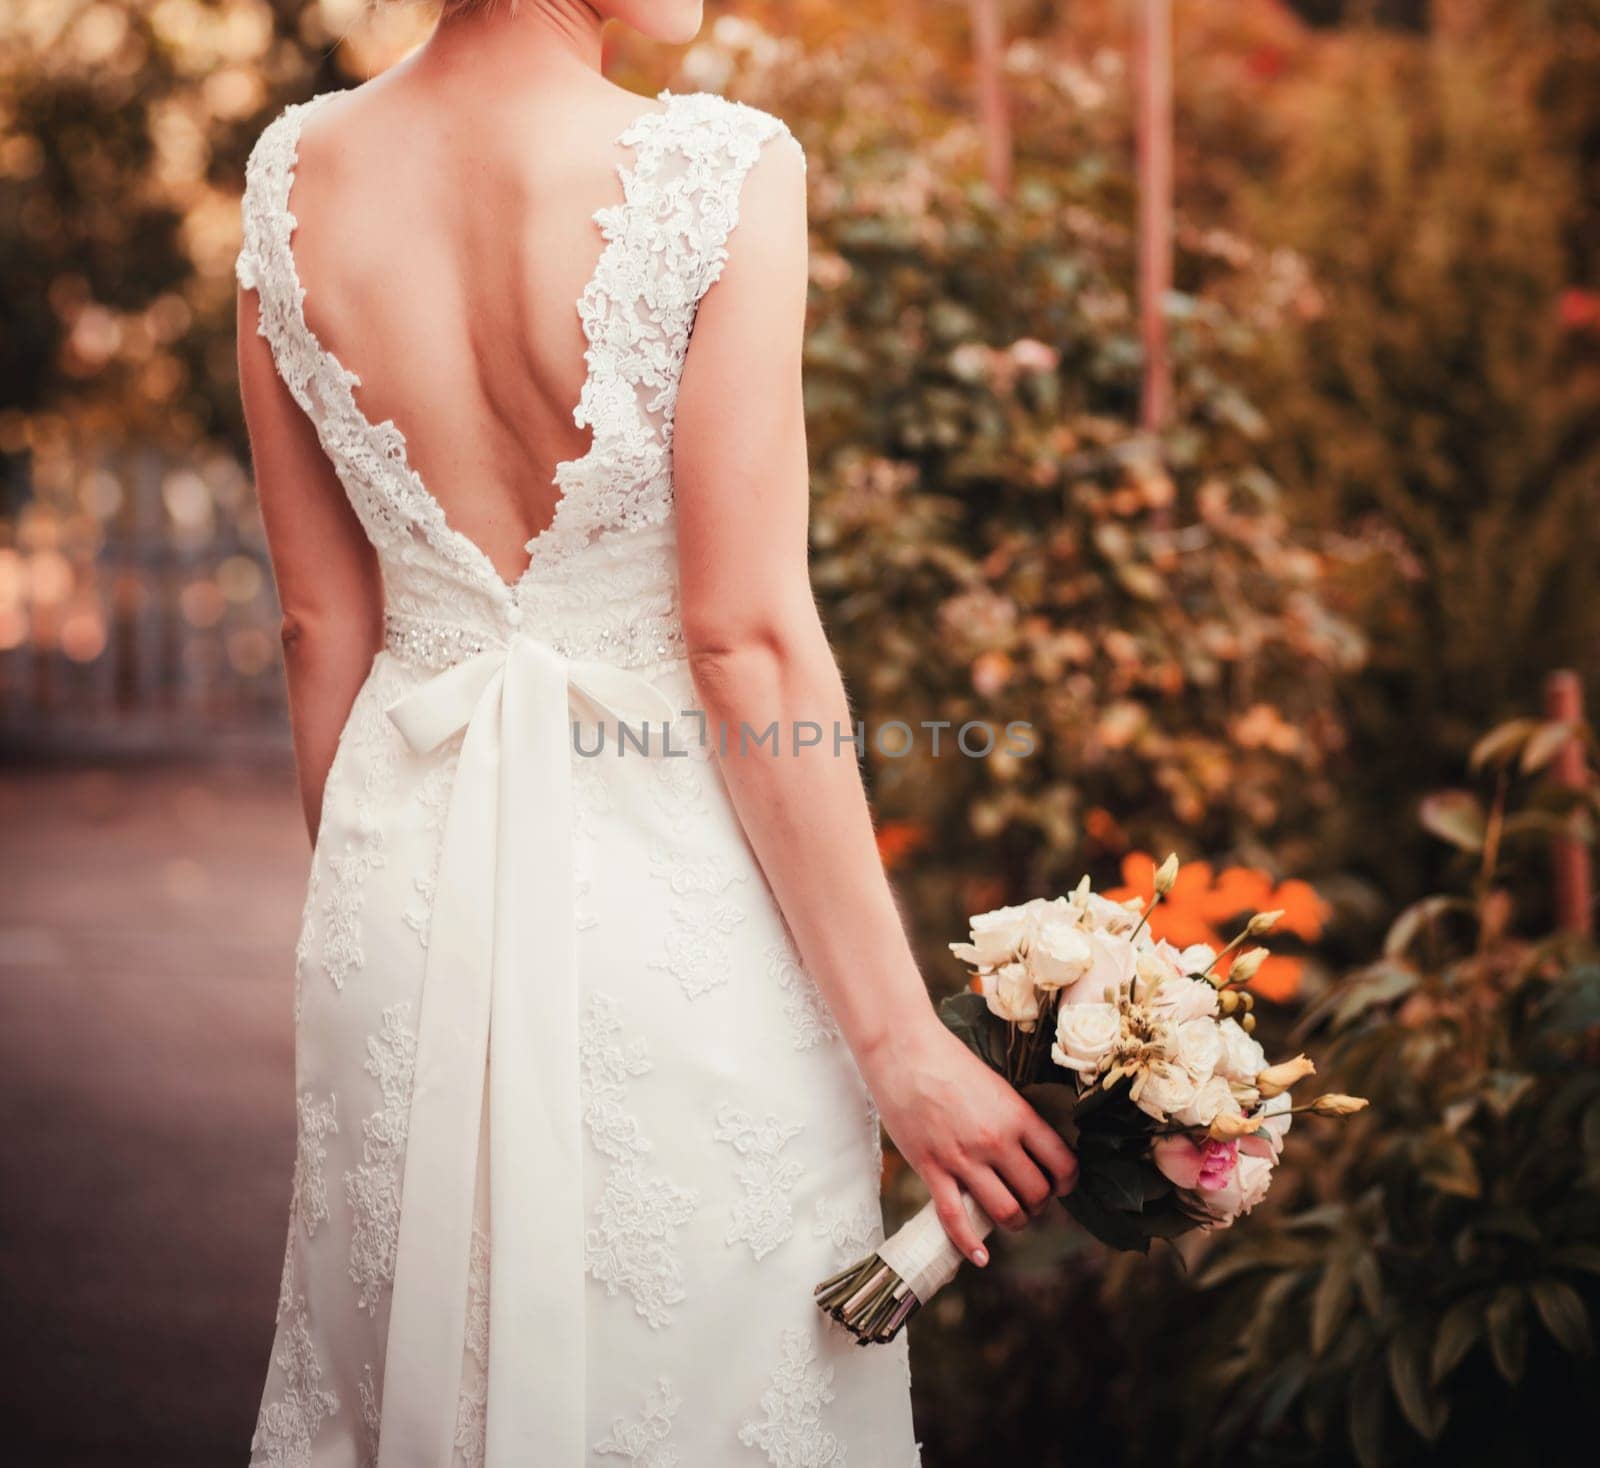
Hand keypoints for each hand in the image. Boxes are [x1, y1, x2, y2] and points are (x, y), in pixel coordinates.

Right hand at [858, 1013, 1078, 1267]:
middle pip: (1037, 1194)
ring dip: (1013, 1222)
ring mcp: (963, 1158)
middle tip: (1030, 1199)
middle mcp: (996, 1141)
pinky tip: (980, 1256)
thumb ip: (1014, 1118)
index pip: (1062, 1165)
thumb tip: (1031, 1148)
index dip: (1066, 1183)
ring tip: (1009, 1216)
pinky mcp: (932, 1169)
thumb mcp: (996, 1084)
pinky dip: (970, 1244)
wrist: (903, 1051)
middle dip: (1038, 1204)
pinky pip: (955, 1219)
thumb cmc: (949, 1060)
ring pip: (1005, 1212)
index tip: (1059, 1185)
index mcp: (1018, 1116)